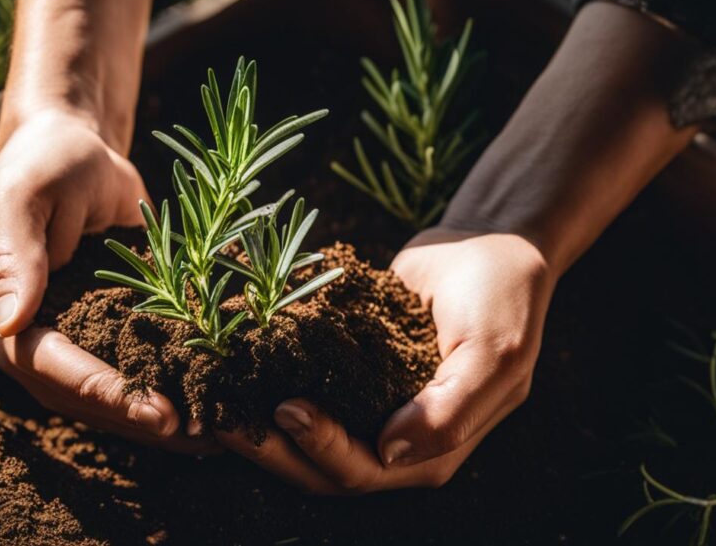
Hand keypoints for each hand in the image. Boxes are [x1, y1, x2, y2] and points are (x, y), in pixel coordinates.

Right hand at [0, 109, 214, 453]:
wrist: (78, 145)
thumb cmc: (48, 159)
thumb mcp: (23, 191)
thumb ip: (12, 253)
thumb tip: (12, 325)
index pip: (40, 362)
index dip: (96, 389)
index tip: (153, 410)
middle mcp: (22, 331)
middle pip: (72, 393)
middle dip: (132, 413)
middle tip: (194, 431)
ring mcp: (63, 332)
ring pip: (99, 393)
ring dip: (150, 415)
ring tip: (210, 432)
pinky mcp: (99, 326)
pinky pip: (126, 365)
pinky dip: (162, 385)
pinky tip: (206, 401)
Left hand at [217, 227, 553, 491]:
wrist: (488, 245)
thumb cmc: (501, 297)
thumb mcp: (493, 352)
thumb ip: (451, 410)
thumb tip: (389, 453)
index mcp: (435, 446)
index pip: (366, 470)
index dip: (322, 448)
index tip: (285, 408)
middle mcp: (397, 439)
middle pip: (323, 467)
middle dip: (273, 449)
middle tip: (224, 415)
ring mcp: (370, 408)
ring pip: (305, 440)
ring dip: (259, 429)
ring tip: (214, 400)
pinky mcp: (349, 375)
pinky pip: (306, 392)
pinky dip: (268, 387)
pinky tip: (232, 371)